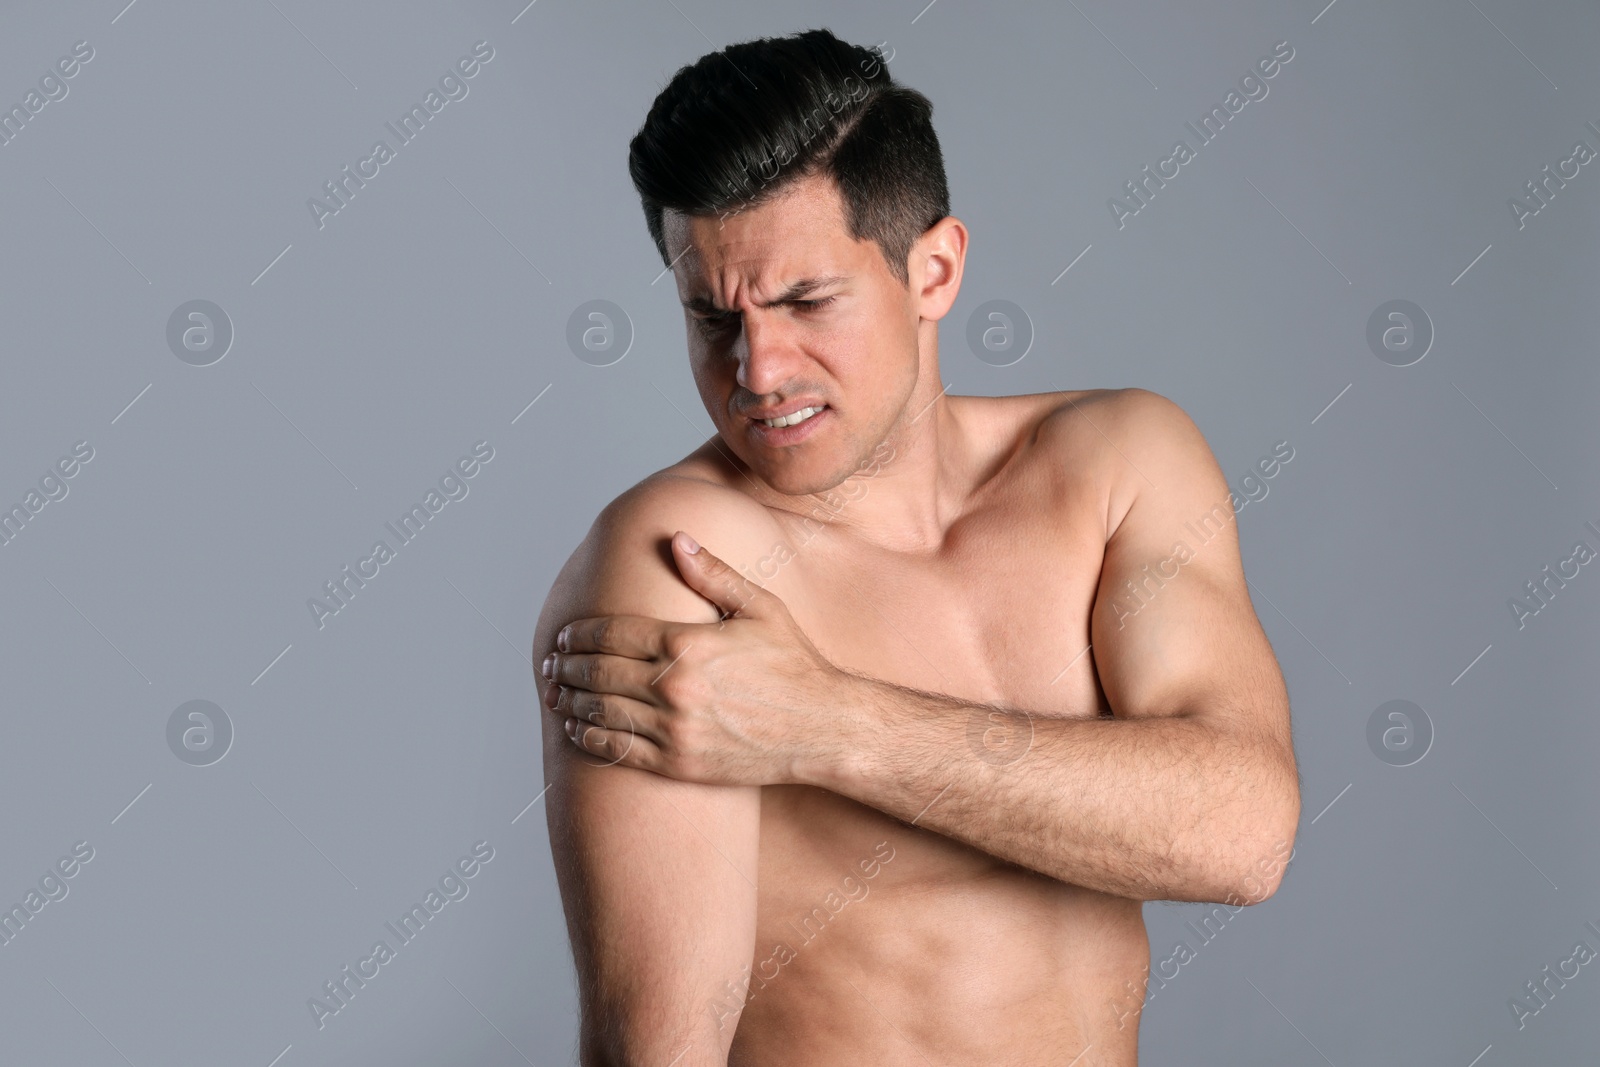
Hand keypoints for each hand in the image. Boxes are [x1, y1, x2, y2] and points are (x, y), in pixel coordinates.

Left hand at [541, 531, 854, 784]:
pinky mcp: (678, 764)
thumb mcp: (761, 608)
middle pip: (597, 673)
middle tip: (550, 662)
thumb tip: (676, 539)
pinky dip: (589, 739)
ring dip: (570, 701)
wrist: (824, 729)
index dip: (580, 633)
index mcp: (688, 644)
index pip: (612, 634)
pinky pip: (618, 752)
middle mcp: (674, 688)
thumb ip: (714, 574)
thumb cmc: (795, 664)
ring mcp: (674, 730)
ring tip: (556, 693)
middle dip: (566, 665)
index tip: (565, 634)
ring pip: (600, 713)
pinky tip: (578, 729)